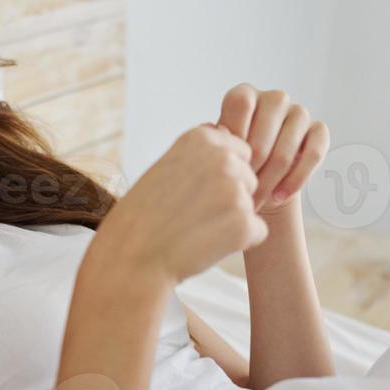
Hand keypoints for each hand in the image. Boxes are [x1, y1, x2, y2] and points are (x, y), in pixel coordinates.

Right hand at [94, 124, 268, 285]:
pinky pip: (257, 232)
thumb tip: (226, 132)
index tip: (191, 192)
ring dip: (232, 220)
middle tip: (192, 214)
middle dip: (229, 197)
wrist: (132, 258)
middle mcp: (223, 158)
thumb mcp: (167, 165)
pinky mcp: (245, 223)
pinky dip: (238, 243)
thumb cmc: (144, 214)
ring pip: (251, 205)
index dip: (218, 177)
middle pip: (249, 177)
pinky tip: (206, 245)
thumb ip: (200, 151)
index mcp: (202, 138)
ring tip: (195, 230)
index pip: (238, 151)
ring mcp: (236, 190)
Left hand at [207, 84, 329, 215]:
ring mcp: (299, 113)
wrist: (262, 179)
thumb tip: (217, 132)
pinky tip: (280, 195)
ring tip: (257, 199)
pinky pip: (313, 154)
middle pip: (263, 133)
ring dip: (270, 180)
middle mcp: (274, 98)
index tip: (229, 161)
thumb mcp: (220, 149)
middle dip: (251, 168)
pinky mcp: (319, 130)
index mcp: (246, 94)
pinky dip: (296, 180)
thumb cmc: (236, 160)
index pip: (240, 102)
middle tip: (241, 191)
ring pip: (286, 150)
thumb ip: (216, 138)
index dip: (234, 134)